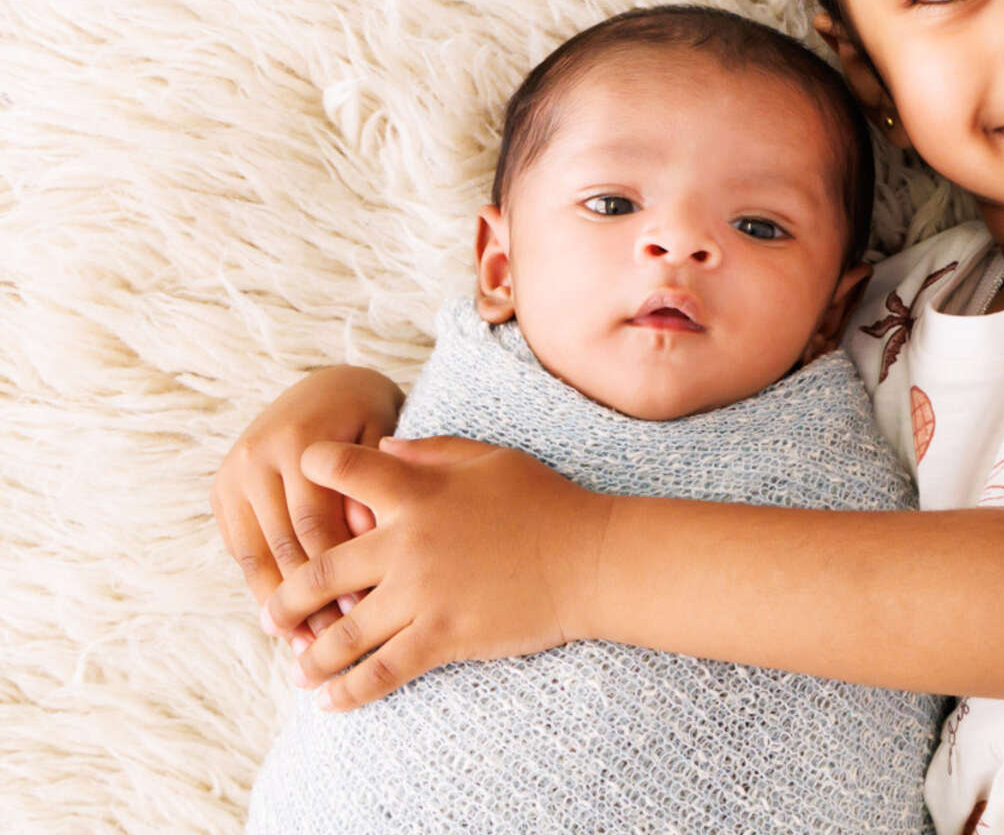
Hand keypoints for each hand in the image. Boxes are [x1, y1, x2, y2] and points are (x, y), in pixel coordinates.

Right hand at [211, 365, 402, 637]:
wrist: (325, 383)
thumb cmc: (367, 417)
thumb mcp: (379, 437)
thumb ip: (371, 486)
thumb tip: (368, 540)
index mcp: (300, 442)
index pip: (316, 522)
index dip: (338, 572)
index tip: (362, 614)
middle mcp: (257, 457)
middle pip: (284, 544)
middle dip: (310, 600)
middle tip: (334, 646)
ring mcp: (233, 475)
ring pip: (256, 555)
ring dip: (280, 607)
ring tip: (307, 648)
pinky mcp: (220, 491)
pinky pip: (240, 551)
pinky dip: (262, 589)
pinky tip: (283, 624)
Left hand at [262, 436, 610, 711]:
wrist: (590, 559)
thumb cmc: (545, 502)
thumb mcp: (490, 459)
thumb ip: (430, 452)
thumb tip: (380, 446)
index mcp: (417, 492)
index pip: (344, 471)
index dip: (315, 467)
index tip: (297, 476)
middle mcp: (407, 543)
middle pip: (320, 571)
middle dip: (285, 598)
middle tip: (270, 614)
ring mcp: (421, 594)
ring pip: (342, 632)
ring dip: (309, 655)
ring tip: (295, 668)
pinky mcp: (442, 636)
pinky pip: (380, 672)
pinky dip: (348, 692)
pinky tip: (329, 702)